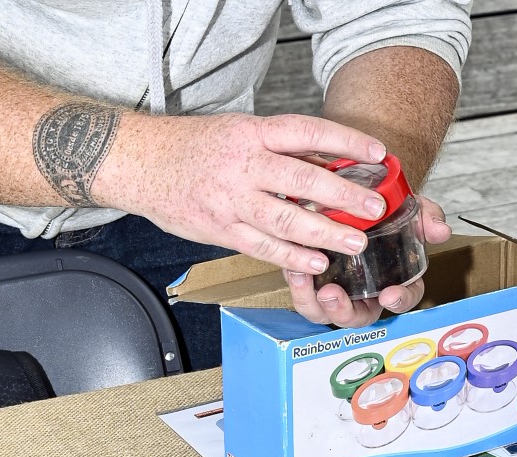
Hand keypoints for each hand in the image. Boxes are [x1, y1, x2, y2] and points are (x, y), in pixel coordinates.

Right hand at [95, 112, 392, 275]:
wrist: (140, 161)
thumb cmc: (195, 146)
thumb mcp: (238, 132)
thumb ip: (278, 149)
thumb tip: (329, 162)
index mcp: (251, 134)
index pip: (306, 133)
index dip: (344, 142)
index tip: (377, 153)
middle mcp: (243, 166)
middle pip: (302, 181)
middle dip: (343, 196)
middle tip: (374, 207)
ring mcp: (231, 201)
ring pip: (286, 221)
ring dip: (325, 234)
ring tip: (355, 242)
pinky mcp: (220, 229)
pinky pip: (262, 247)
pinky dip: (292, 257)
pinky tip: (317, 263)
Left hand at [287, 197, 451, 326]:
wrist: (348, 194)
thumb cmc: (379, 209)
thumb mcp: (406, 207)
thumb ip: (425, 217)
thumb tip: (441, 230)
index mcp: (393, 279)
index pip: (404, 298)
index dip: (400, 300)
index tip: (390, 295)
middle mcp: (365, 291)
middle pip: (359, 317)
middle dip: (344, 311)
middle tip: (332, 294)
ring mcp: (337, 288)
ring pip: (325, 313)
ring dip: (315, 303)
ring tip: (304, 279)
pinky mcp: (311, 282)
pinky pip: (304, 296)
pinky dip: (297, 287)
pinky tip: (293, 269)